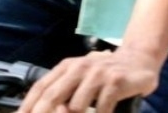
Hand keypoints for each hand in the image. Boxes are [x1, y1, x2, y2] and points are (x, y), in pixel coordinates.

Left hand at [18, 48, 157, 112]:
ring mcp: (97, 74)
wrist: (139, 59)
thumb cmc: (105, 73)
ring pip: (76, 106)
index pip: (40, 88)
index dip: (27, 106)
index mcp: (67, 67)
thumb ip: (64, 91)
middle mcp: (79, 68)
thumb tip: (44, 109)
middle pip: (52, 97)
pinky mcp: (115, 81)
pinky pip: (100, 108)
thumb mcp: (81, 78)